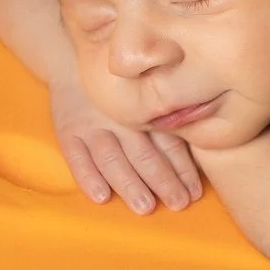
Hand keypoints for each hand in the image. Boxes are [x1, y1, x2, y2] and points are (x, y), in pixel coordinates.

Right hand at [47, 75, 203, 214]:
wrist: (71, 64)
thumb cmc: (119, 89)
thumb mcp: (145, 95)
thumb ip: (167, 121)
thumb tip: (201, 143)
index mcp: (143, 111)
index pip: (167, 143)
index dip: (182, 168)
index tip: (194, 192)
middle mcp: (119, 118)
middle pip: (142, 153)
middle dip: (162, 180)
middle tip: (177, 203)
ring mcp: (91, 125)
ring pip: (111, 158)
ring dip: (129, 183)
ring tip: (145, 206)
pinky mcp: (68, 133)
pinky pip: (76, 157)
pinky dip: (88, 177)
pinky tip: (101, 196)